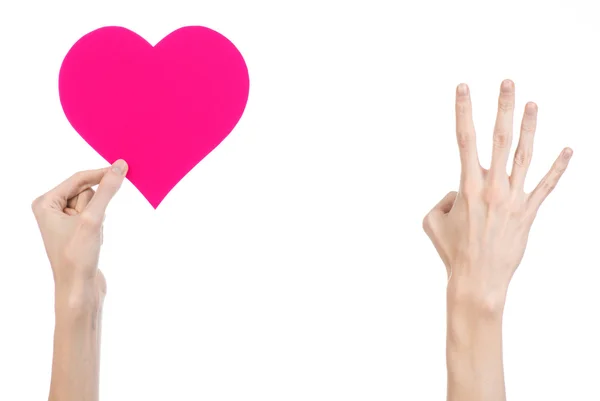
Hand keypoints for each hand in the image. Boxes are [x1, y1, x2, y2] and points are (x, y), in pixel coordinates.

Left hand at [32, 160, 127, 306]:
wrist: (78, 290)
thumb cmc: (77, 256)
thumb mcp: (93, 219)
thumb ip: (107, 190)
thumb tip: (119, 166)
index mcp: (45, 203)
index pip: (78, 178)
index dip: (101, 174)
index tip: (123, 168)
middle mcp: (51, 210)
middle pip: (86, 192)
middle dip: (96, 207)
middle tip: (91, 225)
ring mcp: (64, 221)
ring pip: (94, 205)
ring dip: (99, 218)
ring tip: (91, 238)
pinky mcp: (76, 232)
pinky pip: (96, 217)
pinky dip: (100, 227)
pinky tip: (93, 242)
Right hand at [422, 80, 571, 307]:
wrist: (477, 280)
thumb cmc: (451, 251)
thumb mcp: (433, 220)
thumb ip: (445, 198)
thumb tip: (461, 192)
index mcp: (467, 186)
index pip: (464, 139)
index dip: (463, 110)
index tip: (463, 87)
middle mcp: (493, 187)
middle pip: (500, 138)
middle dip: (503, 107)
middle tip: (507, 82)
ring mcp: (514, 199)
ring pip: (524, 155)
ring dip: (530, 127)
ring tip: (533, 103)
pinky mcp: (529, 213)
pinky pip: (546, 186)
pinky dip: (558, 167)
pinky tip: (568, 150)